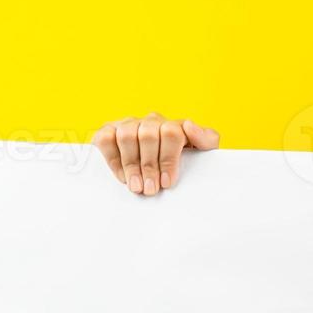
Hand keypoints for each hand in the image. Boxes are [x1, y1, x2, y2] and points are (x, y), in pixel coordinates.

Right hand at [91, 112, 220, 194]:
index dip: (168, 159)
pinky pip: (105, 138)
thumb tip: (189, 126)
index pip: (171, 133)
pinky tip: (122, 176)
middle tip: (151, 190)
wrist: (158, 173)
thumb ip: (206, 140)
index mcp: (174, 126)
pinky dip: (113, 159)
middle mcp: (151, 122)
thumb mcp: (201, 154)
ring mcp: (129, 125)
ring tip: (136, 187)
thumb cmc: (182, 165)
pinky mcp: (109, 131)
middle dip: (150, 166)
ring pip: (127, 135)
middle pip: (148, 135)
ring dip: (131, 165)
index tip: (167, 183)